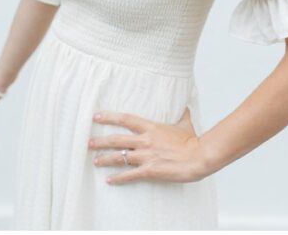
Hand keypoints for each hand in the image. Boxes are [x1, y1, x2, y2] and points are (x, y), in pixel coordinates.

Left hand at [89, 108, 209, 184]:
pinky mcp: (150, 170)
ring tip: (95, 161)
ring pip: (119, 157)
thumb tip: (185, 107)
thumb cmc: (194, 141)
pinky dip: (118, 178)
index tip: (96, 116)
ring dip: (105, 159)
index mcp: (151, 127)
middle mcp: (145, 140)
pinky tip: (109, 180)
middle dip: (100, 141)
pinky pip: (130, 175)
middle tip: (88, 142)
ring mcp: (146, 156)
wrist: (199, 156)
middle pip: (116, 139)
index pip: (125, 119)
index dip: (109, 117)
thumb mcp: (185, 124)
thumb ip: (181, 115)